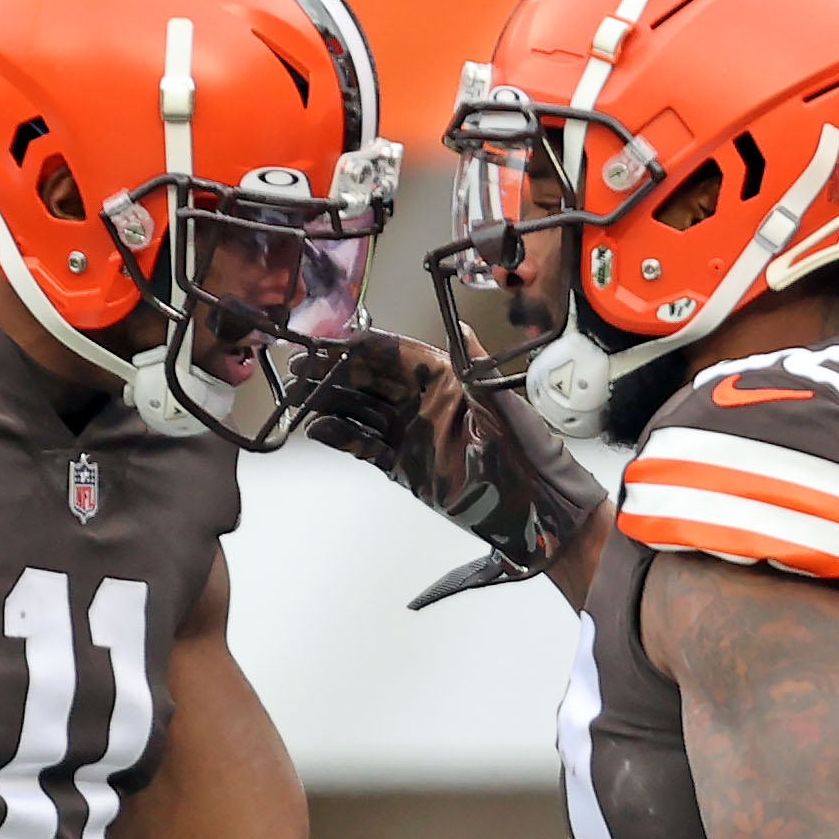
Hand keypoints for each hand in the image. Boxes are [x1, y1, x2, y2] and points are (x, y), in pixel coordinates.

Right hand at [301, 330, 604, 602]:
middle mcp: (425, 401)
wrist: (539, 509)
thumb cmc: (530, 454)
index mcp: (447, 378)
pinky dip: (341, 437)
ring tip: (299, 397)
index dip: (362, 348)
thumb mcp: (504, 405)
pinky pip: (365, 446)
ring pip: (361, 411)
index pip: (396, 354)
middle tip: (301, 369)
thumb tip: (464, 328)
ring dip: (330, 402)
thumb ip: (477, 368)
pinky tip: (318, 429)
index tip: (332, 344)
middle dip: (334, 373)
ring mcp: (412, 433)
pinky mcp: (404, 466)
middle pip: (370, 380)